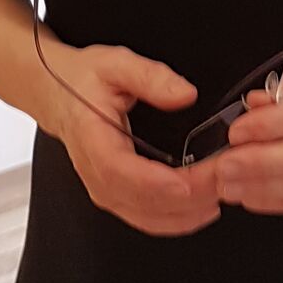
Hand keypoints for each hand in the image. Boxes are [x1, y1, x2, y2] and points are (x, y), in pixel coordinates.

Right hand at [44, 43, 219, 237]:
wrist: (56, 94)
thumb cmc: (82, 80)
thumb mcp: (116, 64)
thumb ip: (151, 77)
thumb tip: (185, 94)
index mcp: (92, 140)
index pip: (123, 173)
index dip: (159, 183)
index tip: (192, 182)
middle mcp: (96, 174)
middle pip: (143, 202)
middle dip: (190, 197)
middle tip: (226, 179)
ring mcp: (105, 190)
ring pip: (149, 218)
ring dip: (189, 213)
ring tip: (222, 191)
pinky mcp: (116, 196)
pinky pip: (149, 218)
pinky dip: (179, 218)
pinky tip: (204, 205)